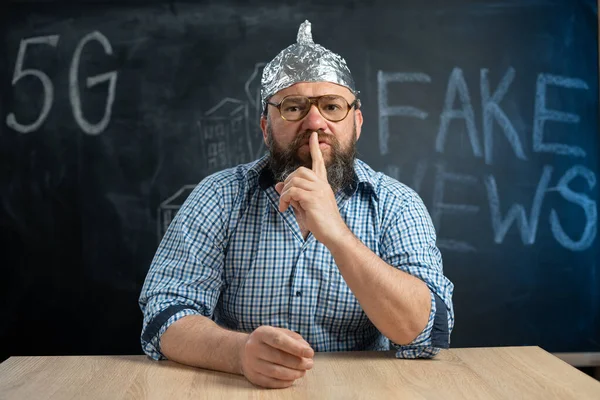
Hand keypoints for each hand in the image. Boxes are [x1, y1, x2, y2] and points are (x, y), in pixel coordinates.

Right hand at [239, 326, 313, 388]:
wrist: (243, 351)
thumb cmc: (268, 341)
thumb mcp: (279, 332)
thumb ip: (295, 339)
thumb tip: (306, 350)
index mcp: (261, 333)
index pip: (279, 340)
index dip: (296, 348)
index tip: (310, 353)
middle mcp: (253, 347)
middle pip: (279, 357)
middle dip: (298, 362)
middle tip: (310, 364)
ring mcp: (251, 363)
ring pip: (276, 372)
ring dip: (293, 373)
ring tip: (303, 371)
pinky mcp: (253, 377)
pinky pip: (271, 382)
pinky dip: (285, 382)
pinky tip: (293, 378)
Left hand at [275, 131, 349, 245]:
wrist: (334, 234)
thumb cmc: (321, 222)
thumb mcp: (304, 206)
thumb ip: (292, 195)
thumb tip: (278, 186)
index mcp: (323, 184)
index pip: (319, 162)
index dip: (314, 148)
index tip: (312, 135)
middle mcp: (322, 184)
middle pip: (299, 171)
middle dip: (288, 182)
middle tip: (285, 197)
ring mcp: (318, 190)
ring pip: (293, 181)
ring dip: (284, 194)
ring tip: (285, 206)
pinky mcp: (313, 198)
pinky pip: (291, 191)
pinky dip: (284, 199)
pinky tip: (285, 209)